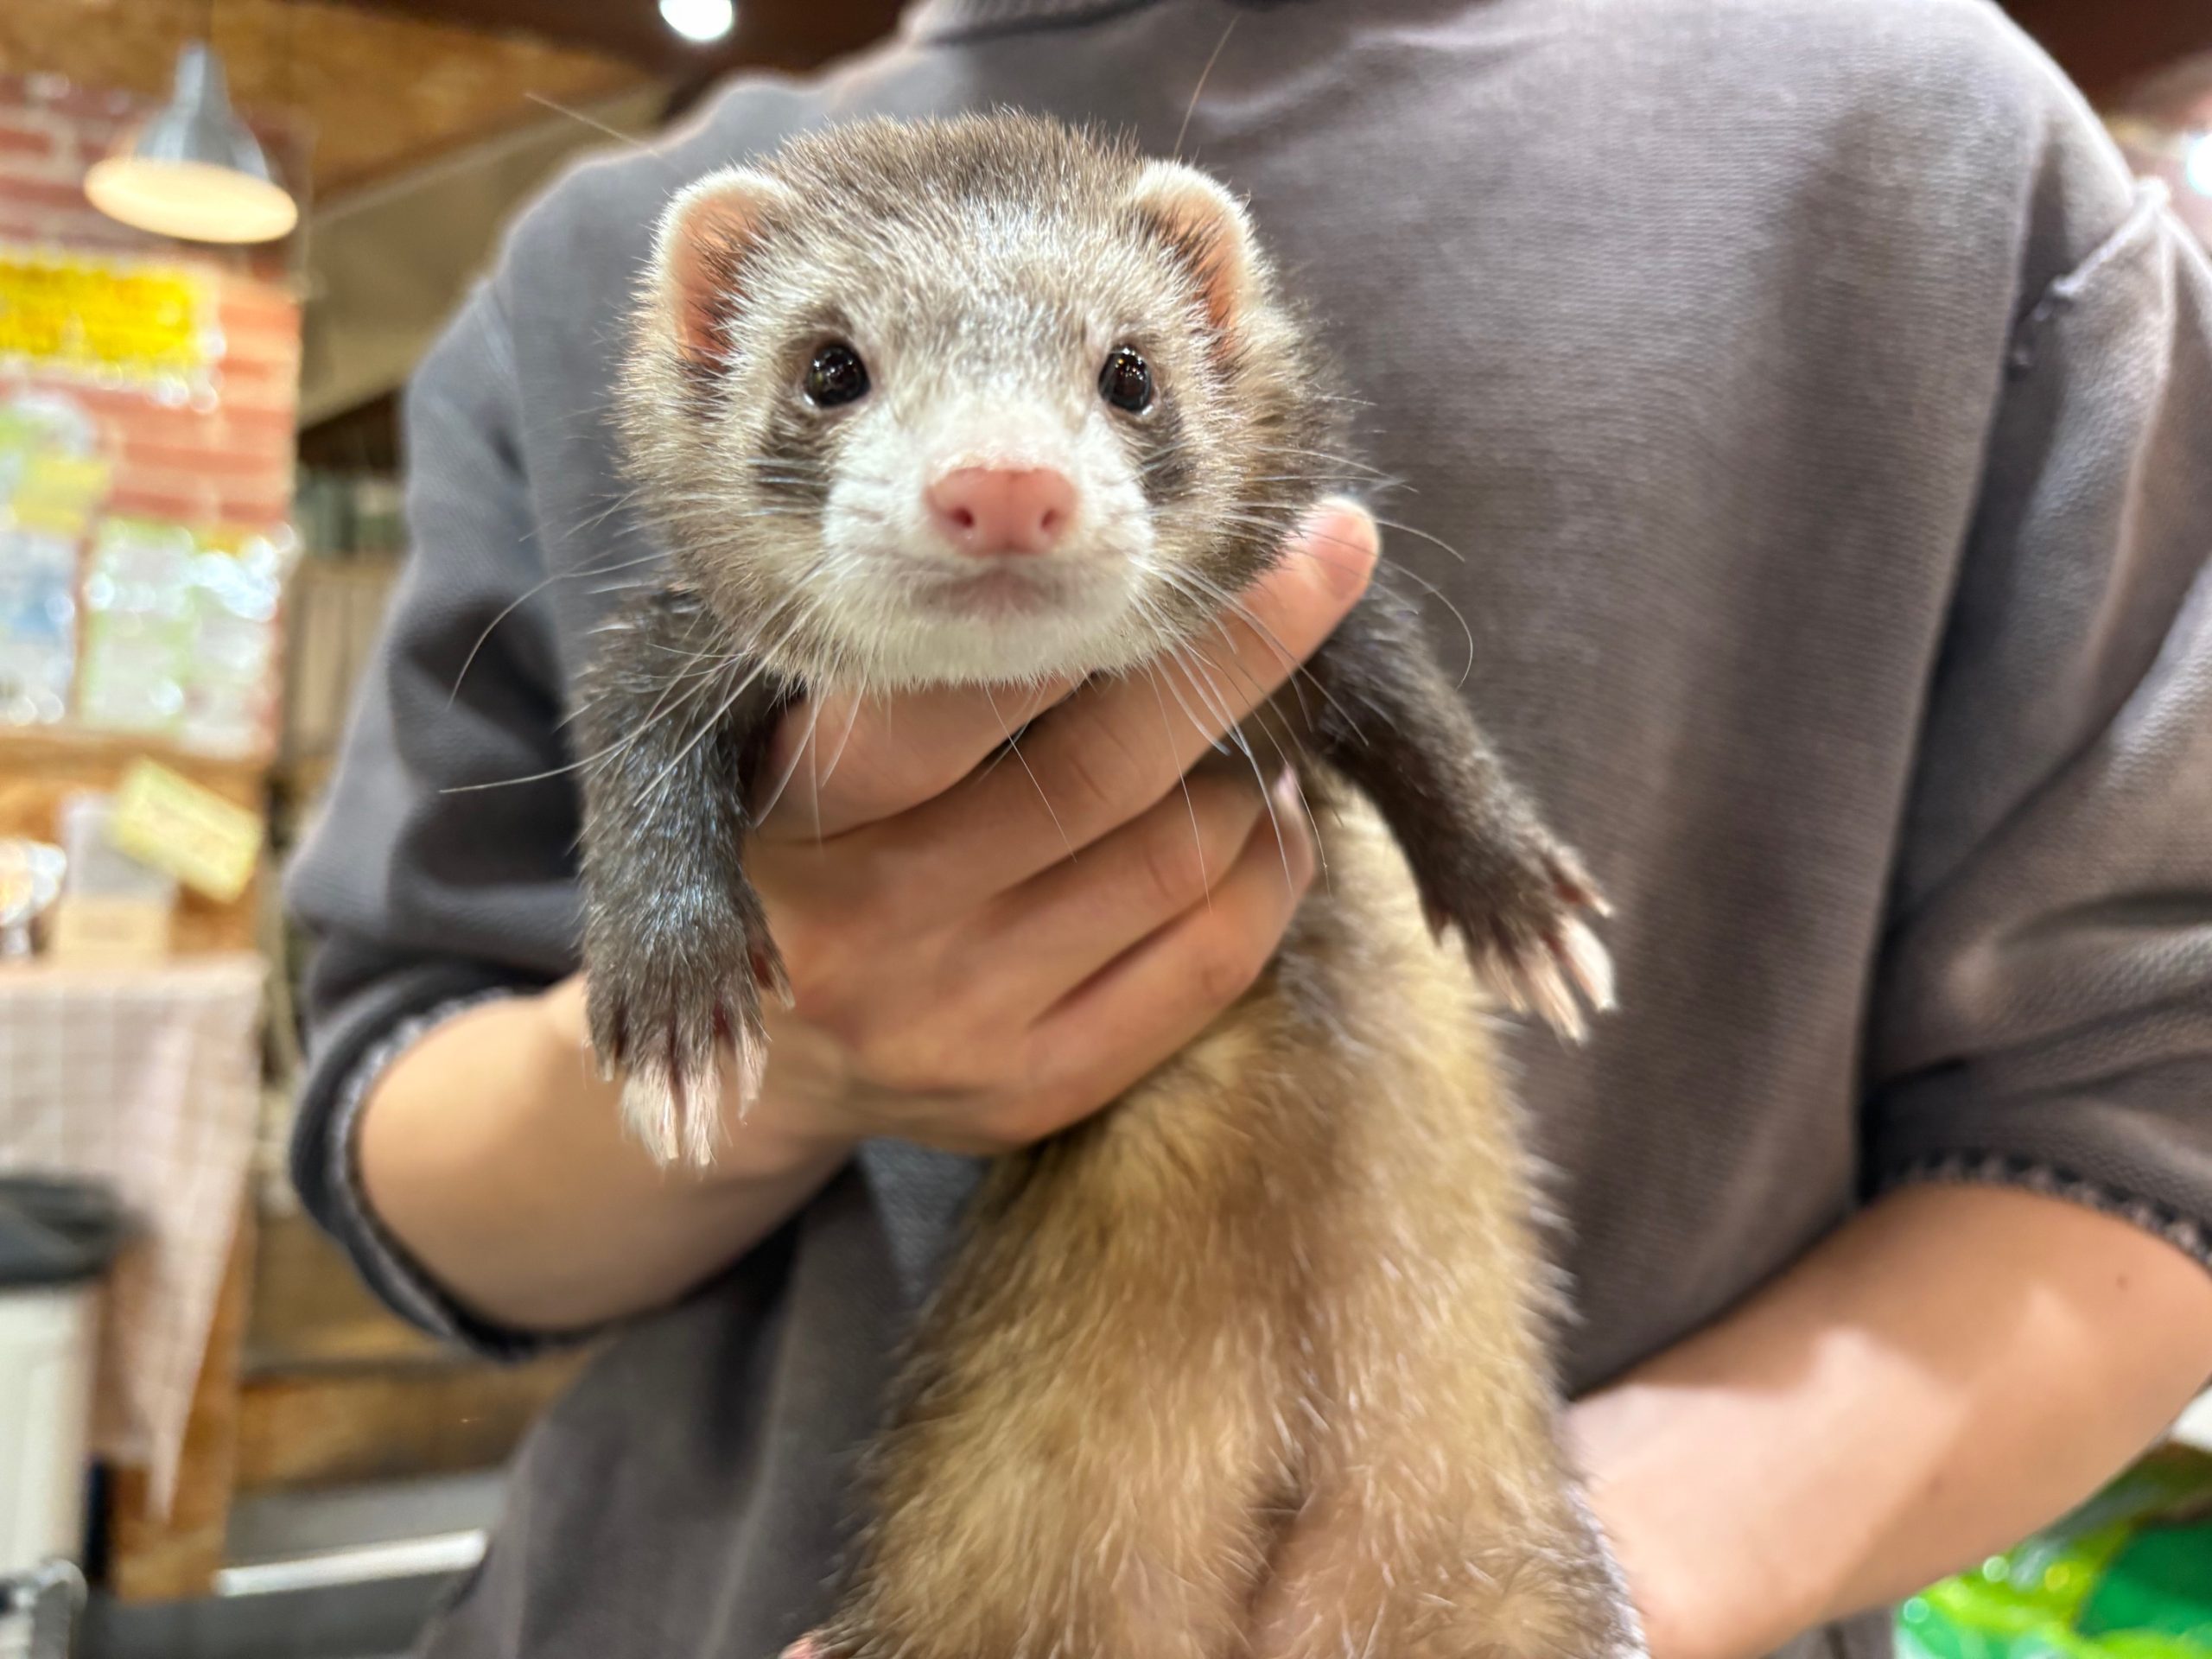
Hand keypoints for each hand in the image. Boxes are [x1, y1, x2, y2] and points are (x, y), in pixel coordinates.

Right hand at [725, 499, 1376, 1158]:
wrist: (758, 1063)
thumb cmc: (791, 846)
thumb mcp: (778, 738)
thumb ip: (892, 664)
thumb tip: (1094, 559)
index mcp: (793, 811)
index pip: (948, 699)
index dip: (1078, 611)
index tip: (1168, 532)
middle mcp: (871, 924)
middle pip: (1102, 768)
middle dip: (1236, 646)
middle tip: (1321, 557)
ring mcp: (956, 1019)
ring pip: (1175, 859)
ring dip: (1252, 770)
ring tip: (1264, 718)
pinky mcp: (1031, 1091)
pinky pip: (1207, 966)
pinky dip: (1268, 872)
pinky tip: (1268, 820)